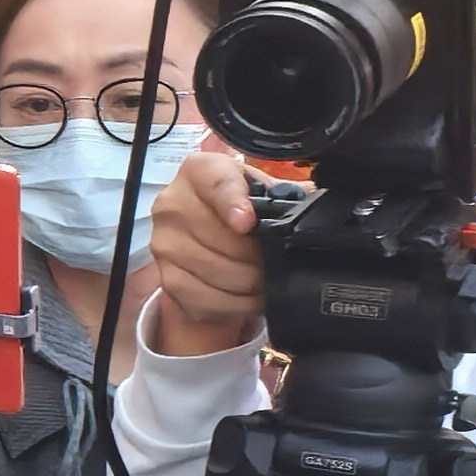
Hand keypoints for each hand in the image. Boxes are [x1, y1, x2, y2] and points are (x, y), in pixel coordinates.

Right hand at [146, 135, 265, 355]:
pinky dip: (232, 304)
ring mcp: (163, 241)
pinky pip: (201, 297)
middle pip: (217, 235)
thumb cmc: (247, 209)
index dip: (232, 203)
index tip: (247, 223)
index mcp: (201, 171)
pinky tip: (248, 298)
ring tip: (266, 281)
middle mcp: (172, 202)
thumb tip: (311, 217)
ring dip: (248, 283)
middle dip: (255, 255)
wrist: (215, 232)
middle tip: (277, 262)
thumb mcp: (267, 192)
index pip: (214, 182)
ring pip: (212, 270)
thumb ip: (286, 197)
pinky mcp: (164, 276)